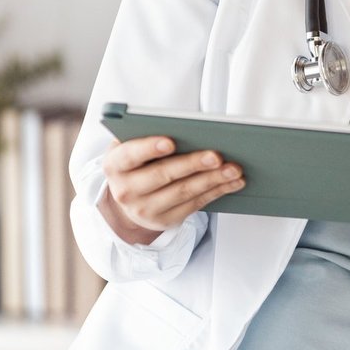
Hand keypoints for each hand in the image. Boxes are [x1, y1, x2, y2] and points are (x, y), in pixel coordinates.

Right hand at [100, 133, 243, 241]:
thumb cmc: (136, 162)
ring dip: (212, 179)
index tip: (170, 141)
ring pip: (184, 192)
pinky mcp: (166, 220)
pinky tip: (233, 181)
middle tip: (216, 155)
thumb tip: (191, 130)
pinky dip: (217, 191)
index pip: (130, 155)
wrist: (128, 198)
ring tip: (234, 168)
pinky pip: (195, 204)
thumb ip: (149, 137)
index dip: (149, 148)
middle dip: (192, 164)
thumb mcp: (132, 148)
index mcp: (115, 165)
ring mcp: (145, 209)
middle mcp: (126, 190)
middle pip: (163, 175)